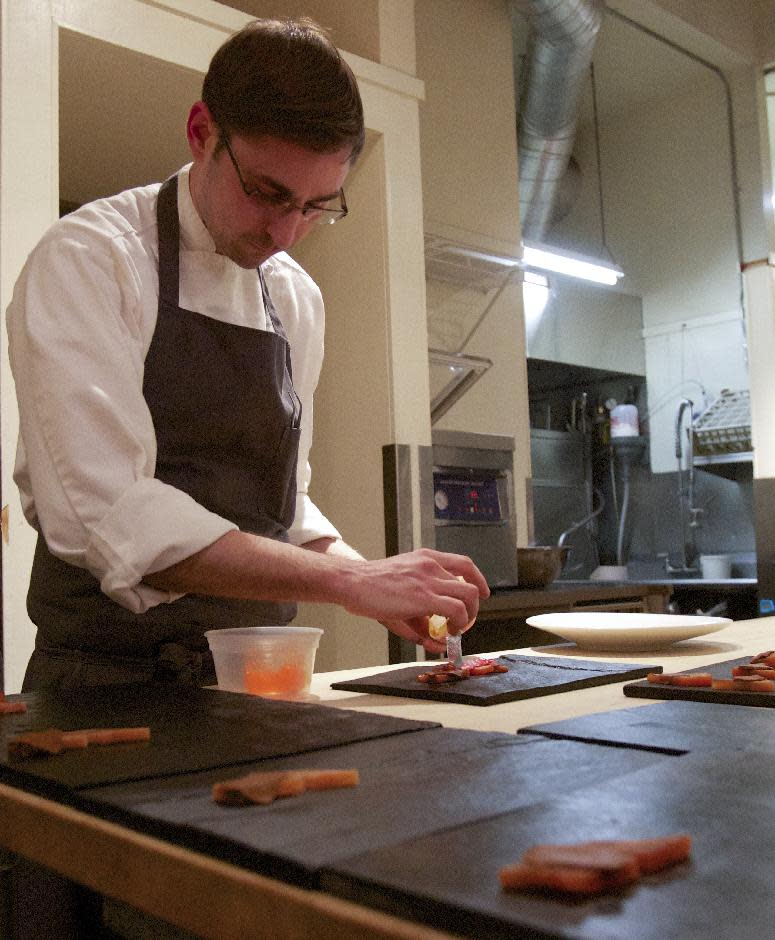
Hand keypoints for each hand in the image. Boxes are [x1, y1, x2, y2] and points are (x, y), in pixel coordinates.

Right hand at [339, 548, 488, 641]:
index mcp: (426, 558)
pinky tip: (446, 634)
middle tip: (465, 621)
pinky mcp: (424, 597)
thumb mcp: (401, 593)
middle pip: (470, 584)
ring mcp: (429, 579)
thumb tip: (437, 643)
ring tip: (455, 630)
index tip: (482, 593)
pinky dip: (457, 625)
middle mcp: (431, 565)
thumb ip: (420, 616)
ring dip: (467, 617)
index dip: (478, 580)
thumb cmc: (371, 587)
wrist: (352, 582)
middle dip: (474, 607)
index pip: (464, 564)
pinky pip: (455, 611)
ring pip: (467, 597)